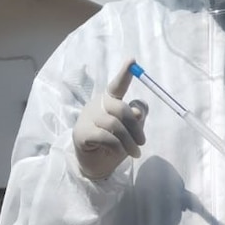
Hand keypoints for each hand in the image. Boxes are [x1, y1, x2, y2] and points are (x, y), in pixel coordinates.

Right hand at [73, 59, 147, 178]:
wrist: (95, 164)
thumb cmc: (114, 144)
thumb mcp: (130, 131)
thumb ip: (136, 119)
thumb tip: (138, 112)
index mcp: (110, 100)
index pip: (117, 86)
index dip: (125, 74)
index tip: (132, 60)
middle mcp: (98, 105)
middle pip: (121, 108)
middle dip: (135, 126)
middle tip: (142, 142)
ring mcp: (88, 118)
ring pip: (115, 125)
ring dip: (129, 142)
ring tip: (135, 153)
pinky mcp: (82, 133)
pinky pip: (106, 137)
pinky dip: (116, 147)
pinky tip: (116, 153)